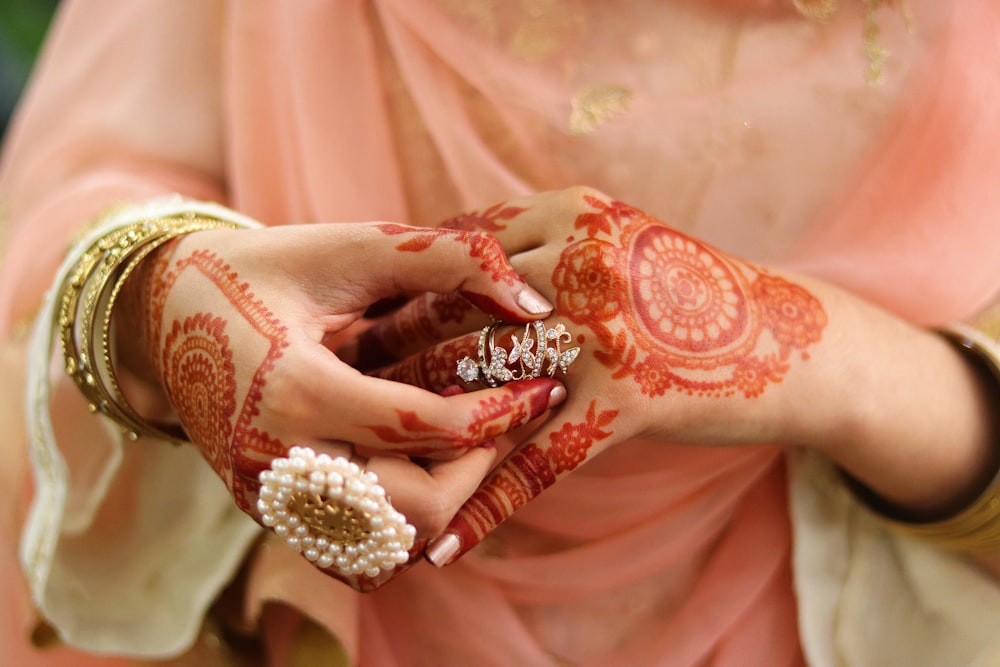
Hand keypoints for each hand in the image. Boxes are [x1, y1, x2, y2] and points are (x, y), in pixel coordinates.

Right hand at [115, 221, 565, 589]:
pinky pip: (356, 551)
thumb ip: (447, 259)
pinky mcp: (269, 510)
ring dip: (446, 502)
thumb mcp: (349, 245)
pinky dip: (404, 523)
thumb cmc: (261, 269)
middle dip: (480, 469)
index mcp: (292, 389)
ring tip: (466, 443)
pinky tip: (418, 468)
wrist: (161, 311)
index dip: (500, 411)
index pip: (423, 428)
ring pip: (390, 546)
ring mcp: (269, 496)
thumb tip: (535, 303)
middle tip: (504, 421)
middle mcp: (276, 460)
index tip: (543, 386)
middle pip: (415, 510)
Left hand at [358, 187, 830, 563]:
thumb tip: (453, 264)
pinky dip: (486, 508)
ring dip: (417, 436)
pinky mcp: (628, 398)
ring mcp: (603, 330)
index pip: (457, 253)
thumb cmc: (683, 296)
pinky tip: (441, 546)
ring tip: (357, 470)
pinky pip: (539, 461)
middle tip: (329, 395)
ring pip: (482, 386)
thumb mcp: (613, 243)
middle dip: (388, 360)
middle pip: (454, 315)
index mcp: (568, 212)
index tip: (348, 328)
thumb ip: (540, 245)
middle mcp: (580, 259)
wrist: (785, 341)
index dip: (398, 294)